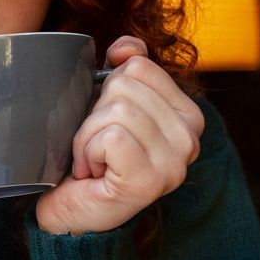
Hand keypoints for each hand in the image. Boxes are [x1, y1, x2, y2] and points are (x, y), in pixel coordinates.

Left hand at [33, 36, 204, 235]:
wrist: (69, 213)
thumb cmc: (89, 159)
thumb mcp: (107, 106)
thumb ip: (124, 70)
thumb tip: (126, 47)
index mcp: (187, 117)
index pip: (139, 67)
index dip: (108, 92)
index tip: (107, 127)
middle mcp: (190, 141)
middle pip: (125, 86)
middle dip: (95, 115)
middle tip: (97, 149)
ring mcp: (174, 164)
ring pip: (117, 111)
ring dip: (87, 136)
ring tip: (93, 162)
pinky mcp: (149, 181)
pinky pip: (110, 137)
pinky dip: (86, 152)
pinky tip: (92, 173)